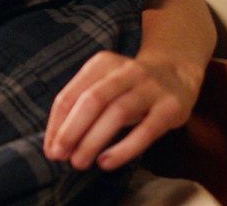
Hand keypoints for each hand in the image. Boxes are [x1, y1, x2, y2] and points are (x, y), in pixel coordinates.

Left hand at [43, 50, 202, 170]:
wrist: (177, 71)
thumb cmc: (129, 86)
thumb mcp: (103, 85)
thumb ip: (80, 107)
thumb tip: (55, 143)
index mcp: (101, 64)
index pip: (70, 95)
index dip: (57, 124)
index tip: (50, 149)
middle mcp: (125, 71)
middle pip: (92, 101)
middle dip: (71, 131)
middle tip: (60, 156)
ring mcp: (151, 87)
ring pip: (117, 113)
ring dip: (94, 140)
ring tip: (79, 162)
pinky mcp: (172, 107)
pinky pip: (147, 129)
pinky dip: (125, 147)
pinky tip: (107, 161)